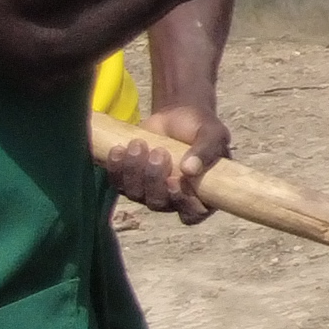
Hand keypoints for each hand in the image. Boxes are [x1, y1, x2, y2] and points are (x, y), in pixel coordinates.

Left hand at [105, 103, 223, 221]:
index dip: (182, 203)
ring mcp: (151, 192)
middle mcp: (175, 199)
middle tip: (159, 152)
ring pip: (136, 194)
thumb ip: (207, 151)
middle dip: (154, 179)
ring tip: (139, 144)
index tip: (174, 181)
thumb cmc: (200, 128)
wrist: (177, 114)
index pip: (193, 214)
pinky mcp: (131, 181)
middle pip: (159, 203)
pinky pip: (118, 183)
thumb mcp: (212, 134)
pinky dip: (116, 168)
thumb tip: (190, 171)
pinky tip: (119, 149)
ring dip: (134, 171)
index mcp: (202, 194)